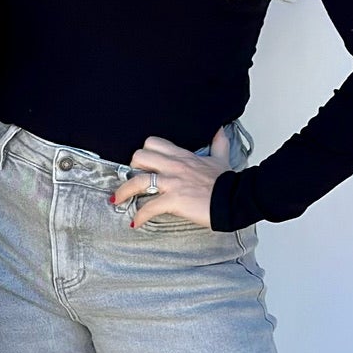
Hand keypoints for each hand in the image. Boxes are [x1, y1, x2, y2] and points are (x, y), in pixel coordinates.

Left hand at [111, 130, 231, 227]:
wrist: (236, 199)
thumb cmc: (227, 182)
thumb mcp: (221, 158)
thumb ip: (219, 143)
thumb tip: (221, 129)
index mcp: (182, 156)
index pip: (153, 143)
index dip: (144, 153)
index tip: (141, 165)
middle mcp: (174, 166)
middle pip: (139, 156)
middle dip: (130, 168)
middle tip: (131, 180)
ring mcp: (172, 183)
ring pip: (137, 180)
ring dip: (123, 192)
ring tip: (116, 201)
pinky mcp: (174, 200)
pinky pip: (149, 207)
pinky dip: (139, 216)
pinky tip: (135, 223)